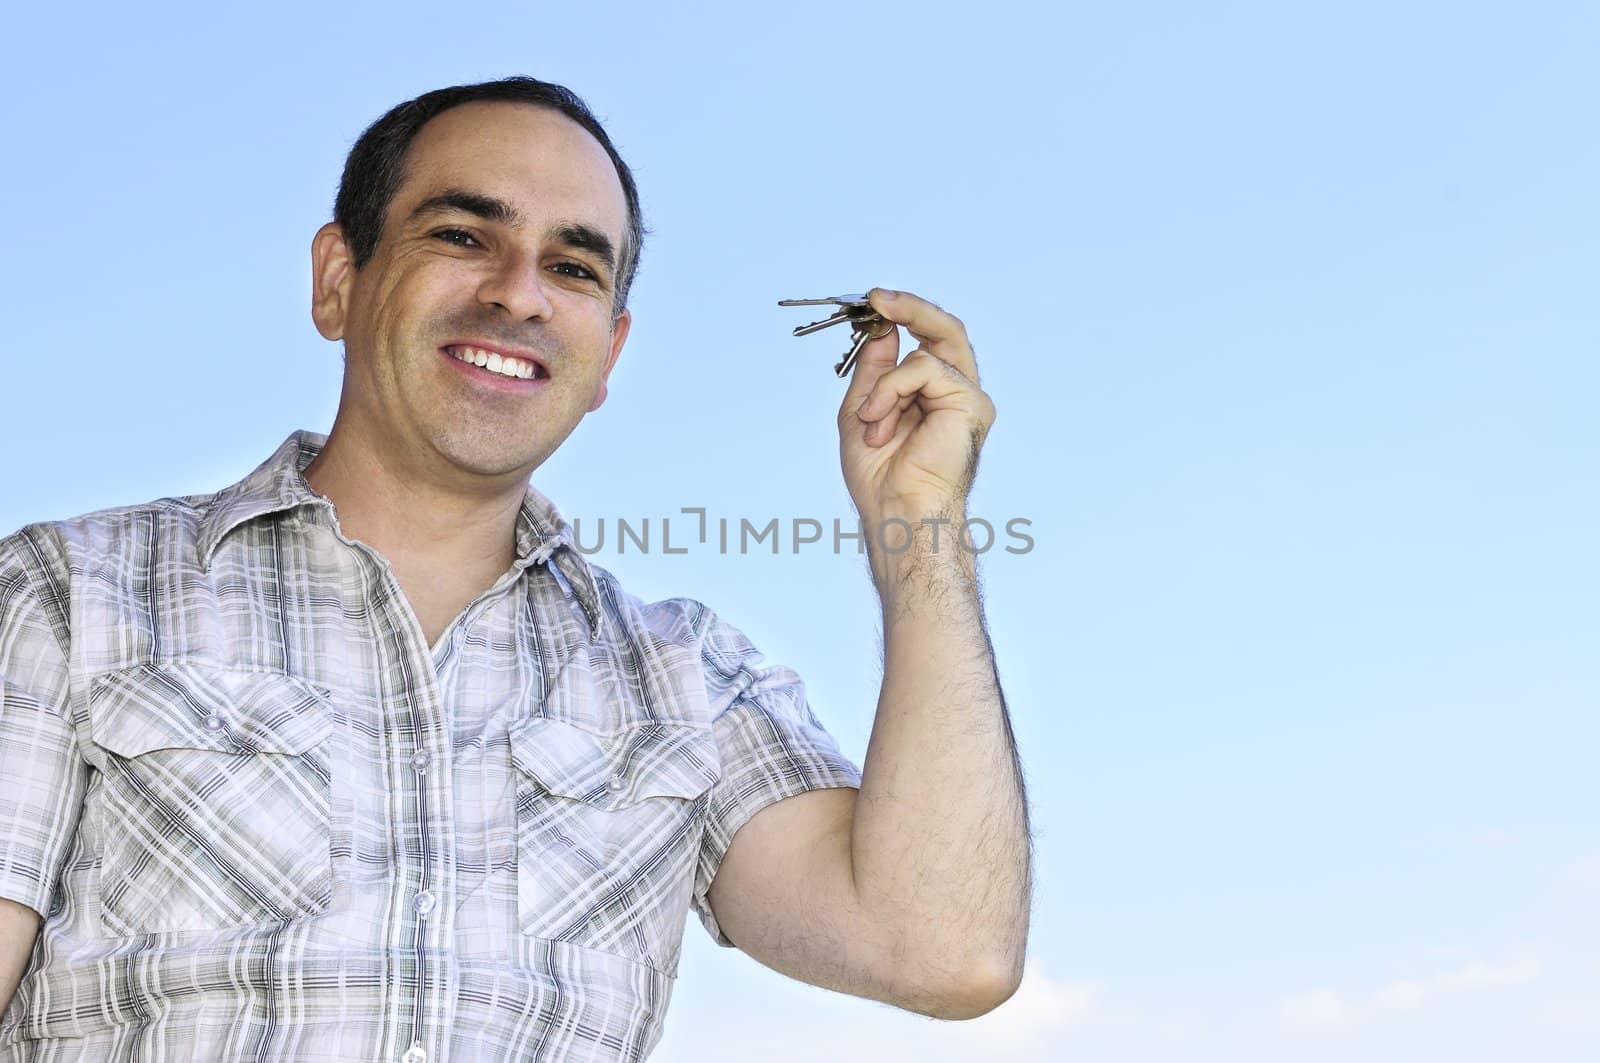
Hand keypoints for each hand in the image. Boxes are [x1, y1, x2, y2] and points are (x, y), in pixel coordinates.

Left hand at [836, 289, 996, 523]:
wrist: (895, 509)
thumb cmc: (881, 475)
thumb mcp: (865, 408)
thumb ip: (876, 368)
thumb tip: (883, 327)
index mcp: (934, 394)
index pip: (929, 339)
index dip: (904, 315)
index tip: (873, 301)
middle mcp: (957, 392)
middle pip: (946, 329)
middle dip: (910, 308)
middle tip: (878, 297)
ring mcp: (968, 397)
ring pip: (930, 348)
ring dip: (886, 384)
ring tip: (873, 421)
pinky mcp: (971, 403)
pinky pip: (925, 368)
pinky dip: (893, 390)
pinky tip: (882, 423)